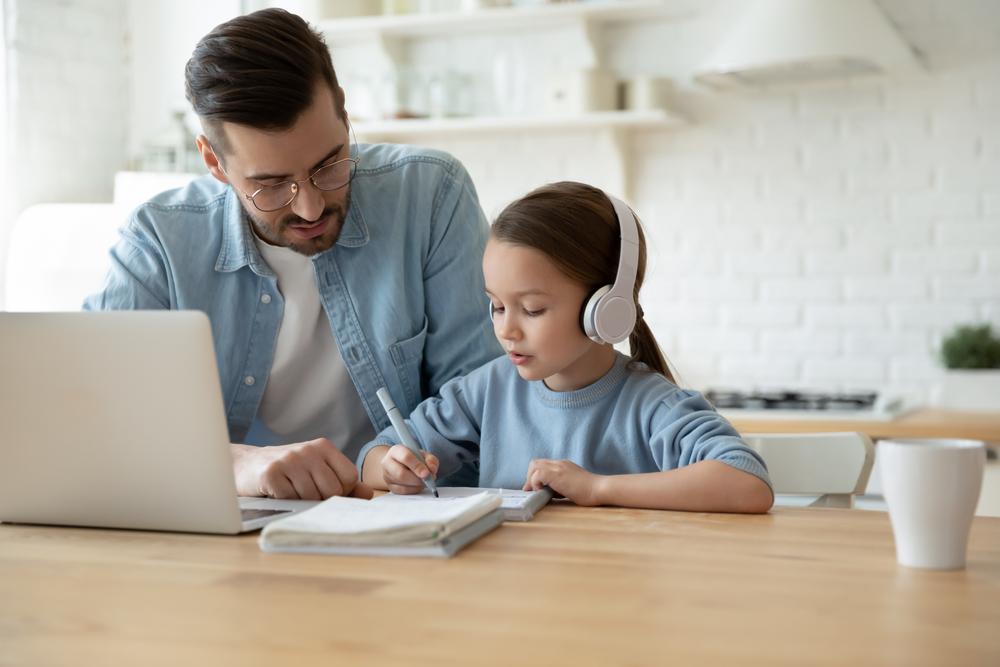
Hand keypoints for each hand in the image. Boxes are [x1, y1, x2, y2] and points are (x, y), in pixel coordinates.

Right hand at [231, 439, 372, 499]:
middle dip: (322, 499)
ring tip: (291, 491)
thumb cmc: (288, 471)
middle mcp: (308, 450)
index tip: (325, 491)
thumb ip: (343, 481)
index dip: (341, 492)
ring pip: (312, 497)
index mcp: (324, 447)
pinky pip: (290, 500)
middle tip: (305, 493)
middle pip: (333, 490)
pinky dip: (286, 502)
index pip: (349, 478)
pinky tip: (278, 492)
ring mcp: (289, 460)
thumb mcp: (316, 470)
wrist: (247, 466)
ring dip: (302, 501)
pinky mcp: (271, 474)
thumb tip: (368, 494)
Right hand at [380, 444, 439, 494]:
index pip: (405, 457)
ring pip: (402, 484)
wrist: (400, 464)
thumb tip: (432, 470)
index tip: (427, 473)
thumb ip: (430, 460)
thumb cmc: (413, 458)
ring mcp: (387, 476)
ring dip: (417, 485)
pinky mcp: (389, 486)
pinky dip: (414, 490)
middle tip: (428, 480)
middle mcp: (388, 462)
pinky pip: (403, 491)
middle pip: (401, 474)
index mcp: (396, 450)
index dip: (417, 466)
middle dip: (417, 479)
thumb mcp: (423, 455)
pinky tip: (418, 485)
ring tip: (424, 481)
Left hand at [523, 459, 604, 506]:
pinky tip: (543, 492)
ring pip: (534, 466)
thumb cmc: (590, 491)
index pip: (543, 465)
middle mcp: (559, 463)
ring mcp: (558, 467)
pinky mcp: (556, 474)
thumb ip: (560, 487)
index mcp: (563, 465)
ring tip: (538, 492)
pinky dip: (536, 484)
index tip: (537, 489)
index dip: (536, 476)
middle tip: (534, 491)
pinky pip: (538, 475)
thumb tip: (547, 492)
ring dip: (532, 480)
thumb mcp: (571, 487)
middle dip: (531, 477)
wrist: (600, 488)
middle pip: (535, 463)